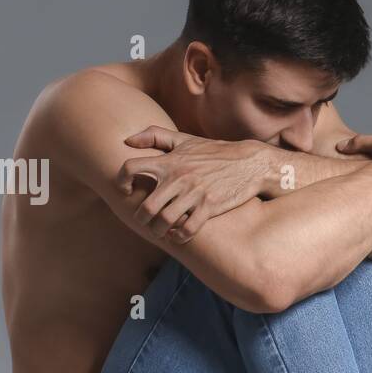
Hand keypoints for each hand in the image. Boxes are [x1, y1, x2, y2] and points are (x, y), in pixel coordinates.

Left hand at [119, 126, 270, 241]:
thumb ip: (155, 135)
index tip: (126, 190)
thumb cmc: (215, 152)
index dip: (122, 180)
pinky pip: (188, 229)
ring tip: (159, 230)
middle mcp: (179, 177)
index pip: (131, 168)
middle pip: (147, 206)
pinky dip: (179, 237)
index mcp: (169, 161)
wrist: (249, 163)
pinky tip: (178, 235)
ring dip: (158, 230)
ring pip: (165, 220)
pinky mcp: (210, 207)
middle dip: (141, 218)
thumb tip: (127, 141)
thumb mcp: (185, 139)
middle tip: (144, 220)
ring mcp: (194, 193)